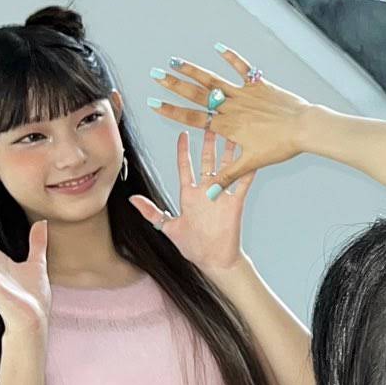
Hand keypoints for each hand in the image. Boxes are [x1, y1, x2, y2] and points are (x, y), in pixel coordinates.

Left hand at [130, 131, 250, 274]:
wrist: (215, 260)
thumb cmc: (193, 246)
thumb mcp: (169, 227)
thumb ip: (151, 212)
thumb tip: (132, 198)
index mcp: (189, 195)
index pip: (185, 167)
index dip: (183, 150)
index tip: (183, 134)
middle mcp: (206, 191)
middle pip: (207, 161)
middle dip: (209, 142)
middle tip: (211, 124)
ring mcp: (221, 195)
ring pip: (226, 166)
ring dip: (229, 150)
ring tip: (233, 133)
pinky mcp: (235, 202)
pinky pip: (242, 182)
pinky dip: (247, 169)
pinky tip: (253, 155)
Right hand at [149, 45, 311, 194]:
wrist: (305, 128)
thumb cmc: (281, 146)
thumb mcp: (251, 163)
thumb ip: (228, 177)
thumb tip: (210, 196)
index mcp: (227, 126)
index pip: (192, 118)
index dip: (171, 111)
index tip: (152, 103)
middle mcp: (232, 107)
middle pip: (197, 95)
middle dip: (174, 85)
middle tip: (155, 75)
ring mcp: (244, 94)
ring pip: (214, 80)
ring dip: (194, 70)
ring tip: (175, 61)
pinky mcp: (259, 85)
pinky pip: (242, 68)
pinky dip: (231, 57)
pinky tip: (218, 47)